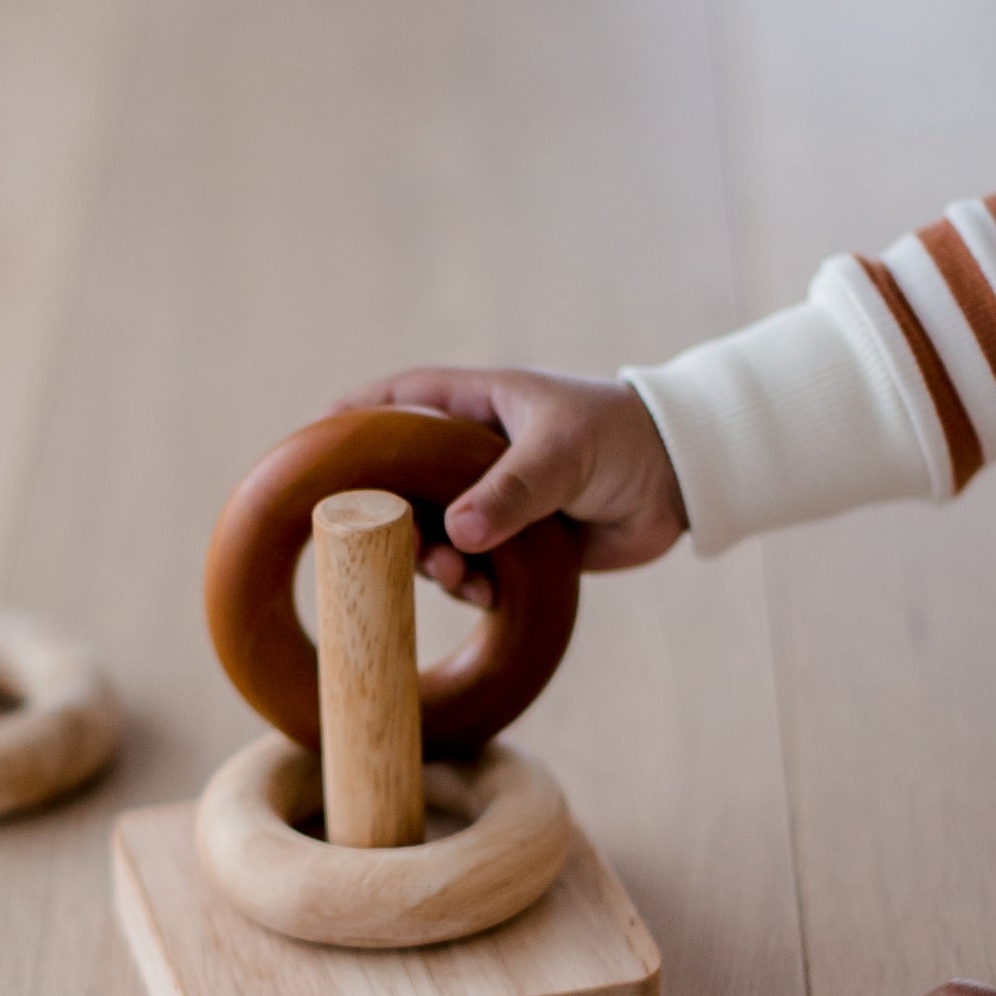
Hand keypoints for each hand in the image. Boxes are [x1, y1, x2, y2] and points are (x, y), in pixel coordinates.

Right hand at [330, 368, 685, 603]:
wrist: (680, 481)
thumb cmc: (619, 439)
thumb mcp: (562, 456)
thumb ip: (509, 491)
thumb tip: (455, 536)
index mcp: (476, 407)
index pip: (398, 402)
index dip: (354, 420)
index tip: (315, 444)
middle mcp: (474, 454)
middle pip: (401, 485)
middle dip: (392, 520)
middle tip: (400, 546)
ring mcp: (492, 501)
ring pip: (432, 535)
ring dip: (433, 563)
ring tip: (454, 577)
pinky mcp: (513, 543)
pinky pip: (471, 569)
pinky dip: (470, 585)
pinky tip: (487, 592)